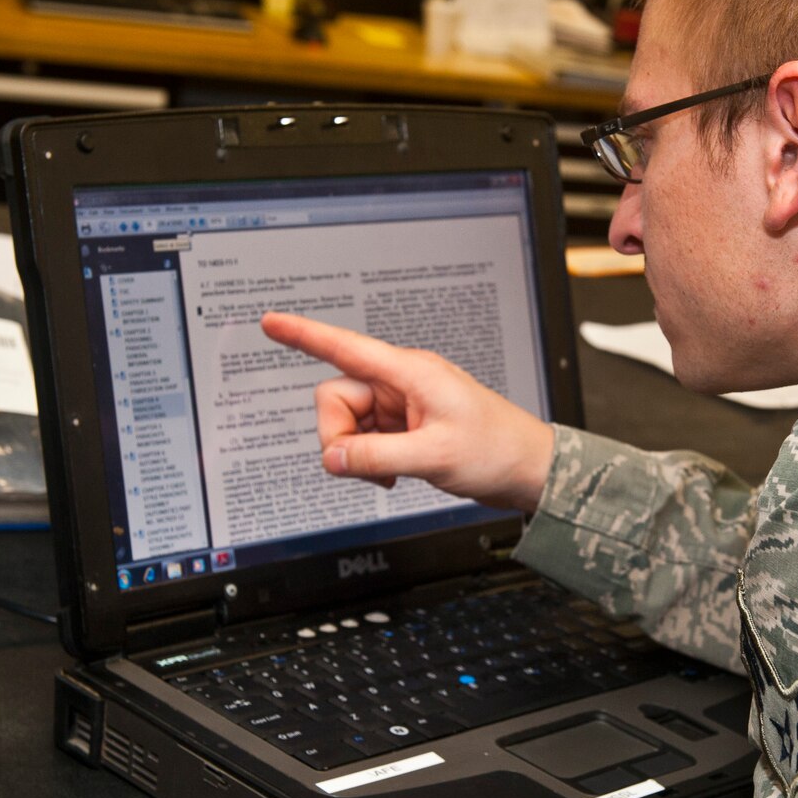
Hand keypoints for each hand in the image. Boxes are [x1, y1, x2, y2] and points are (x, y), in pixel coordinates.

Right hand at [259, 312, 554, 513]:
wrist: (527, 470)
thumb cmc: (497, 450)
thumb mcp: (433, 457)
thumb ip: (375, 457)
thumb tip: (331, 458)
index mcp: (410, 373)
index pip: (346, 347)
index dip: (304, 334)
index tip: (271, 322)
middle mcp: (401, 383)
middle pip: (336, 397)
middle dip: (339, 436)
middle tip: (367, 466)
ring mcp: (400, 406)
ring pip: (347, 423)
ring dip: (357, 454)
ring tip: (391, 473)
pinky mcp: (403, 428)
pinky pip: (363, 440)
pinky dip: (368, 461)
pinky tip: (393, 475)